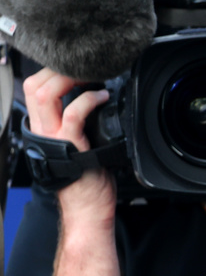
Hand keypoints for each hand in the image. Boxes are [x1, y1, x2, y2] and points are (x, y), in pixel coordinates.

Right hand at [23, 67, 116, 221]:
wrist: (88, 208)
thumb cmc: (87, 180)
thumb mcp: (78, 145)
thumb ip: (77, 124)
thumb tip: (93, 102)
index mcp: (43, 128)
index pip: (34, 89)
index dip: (51, 72)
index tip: (73, 66)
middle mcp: (43, 130)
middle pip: (34, 86)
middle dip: (57, 70)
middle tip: (83, 67)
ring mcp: (54, 137)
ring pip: (46, 94)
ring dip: (68, 79)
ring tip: (90, 77)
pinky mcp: (71, 144)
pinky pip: (73, 113)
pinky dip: (87, 99)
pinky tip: (101, 96)